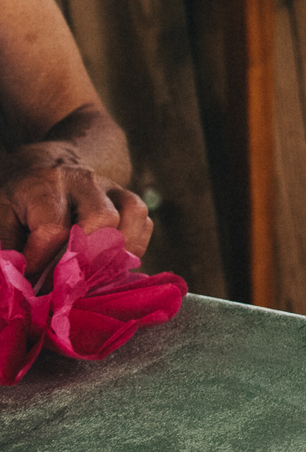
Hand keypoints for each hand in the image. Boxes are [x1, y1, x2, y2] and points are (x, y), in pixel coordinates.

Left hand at [1, 141, 149, 276]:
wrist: (45, 165)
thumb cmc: (18, 198)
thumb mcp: (0, 214)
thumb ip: (6, 244)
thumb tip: (15, 280)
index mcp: (44, 185)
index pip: (53, 229)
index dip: (42, 263)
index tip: (29, 281)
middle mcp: (83, 181)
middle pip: (101, 219)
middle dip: (84, 260)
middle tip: (65, 285)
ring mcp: (111, 187)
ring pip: (131, 216)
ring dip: (116, 254)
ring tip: (93, 278)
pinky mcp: (127, 196)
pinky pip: (144, 221)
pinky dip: (134, 246)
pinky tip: (111, 265)